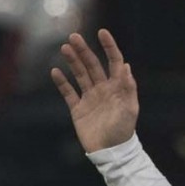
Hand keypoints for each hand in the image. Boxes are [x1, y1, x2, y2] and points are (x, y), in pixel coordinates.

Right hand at [51, 29, 138, 152]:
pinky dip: (62, 82)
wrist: (110, 153)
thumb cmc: (123, 131)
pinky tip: (55, 71)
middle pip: (92, 65)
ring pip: (80, 75)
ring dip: (73, 61)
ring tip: (65, 48)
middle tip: (73, 37)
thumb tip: (125, 65)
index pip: (114, 61)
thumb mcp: (129, 108)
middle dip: (84, 51)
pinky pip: (68, 92)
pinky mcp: (78, 109)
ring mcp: (90, 98)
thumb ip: (127, 87)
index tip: (102, 32)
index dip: (109, 46)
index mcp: (117, 87)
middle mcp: (103, 89)